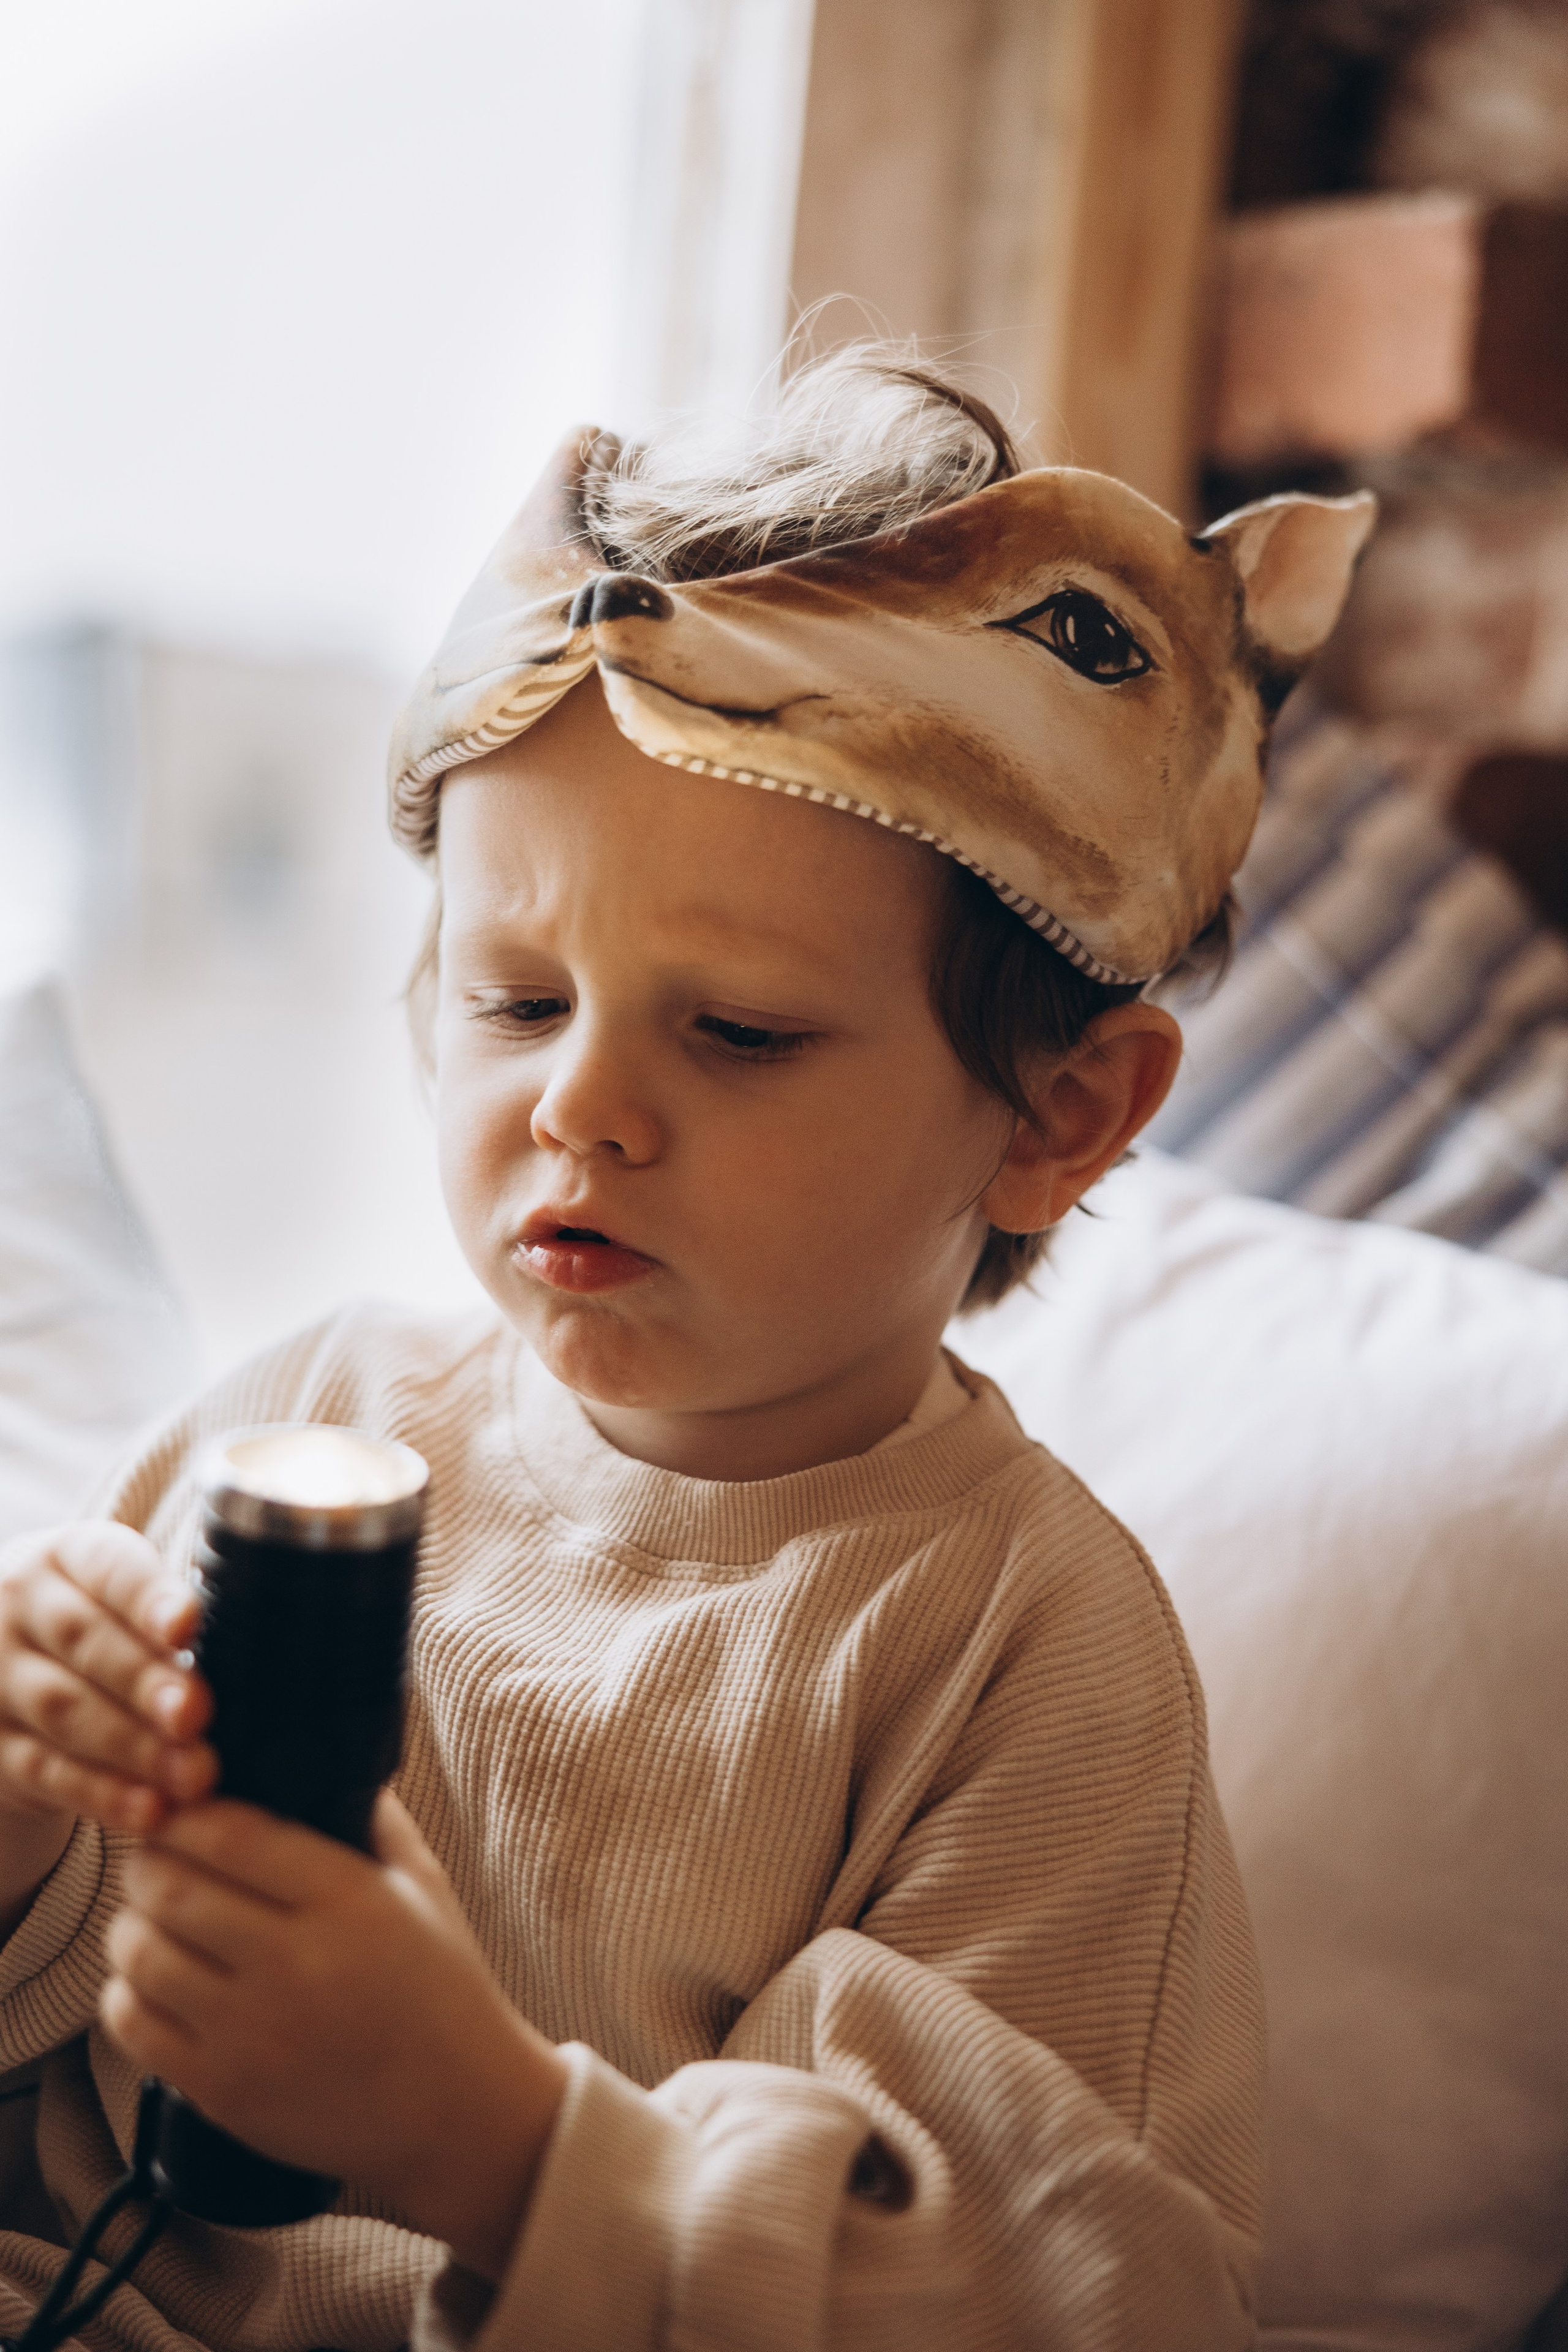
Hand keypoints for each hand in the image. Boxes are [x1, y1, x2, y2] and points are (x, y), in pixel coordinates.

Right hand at [0, 1524, 214, 1927]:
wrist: (10, 1664)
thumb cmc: (108, 1623)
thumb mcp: (128, 1597)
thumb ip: (178, 1615)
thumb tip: (266, 1641)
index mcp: (69, 1556)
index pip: (111, 1569)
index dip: (149, 1599)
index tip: (189, 1626)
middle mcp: (21, 1608)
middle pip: (84, 1641)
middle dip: (145, 1681)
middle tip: (198, 1715)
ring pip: (63, 1709)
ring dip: (132, 1745)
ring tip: (194, 1774)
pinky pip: (46, 1770)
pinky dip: (101, 1794)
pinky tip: (150, 1811)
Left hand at [101, 1789, 568, 2278]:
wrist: (457, 2114)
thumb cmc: (442, 1987)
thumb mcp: (424, 1884)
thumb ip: (371, 1814)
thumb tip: (315, 1753)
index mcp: (347, 1902)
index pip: (231, 1835)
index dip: (189, 1812)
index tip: (184, 1806)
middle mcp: (294, 1966)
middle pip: (169, 1888)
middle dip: (149, 1861)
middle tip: (158, 1858)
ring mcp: (252, 2035)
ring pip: (138, 1953)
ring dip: (132, 1923)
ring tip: (152, 1916)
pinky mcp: (222, 2092)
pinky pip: (132, 2024)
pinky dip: (126, 1991)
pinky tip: (153, 1979)